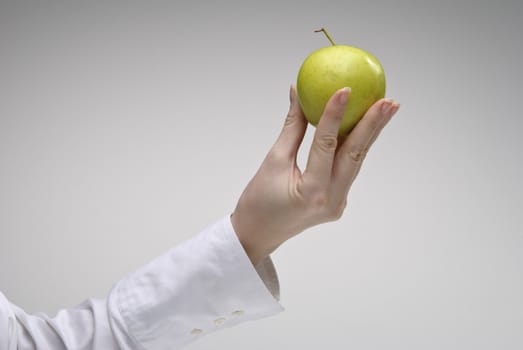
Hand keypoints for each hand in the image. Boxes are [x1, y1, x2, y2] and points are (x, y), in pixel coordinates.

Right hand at [231, 85, 399, 264]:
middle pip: (356, 155)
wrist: (258, 234)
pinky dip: (355, 145)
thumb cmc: (257, 201)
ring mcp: (338, 202)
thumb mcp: (273, 160)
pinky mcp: (338, 199)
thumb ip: (292, 127)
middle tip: (388, 100)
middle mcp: (332, 199)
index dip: (334, 114)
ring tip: (387, 108)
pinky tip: (364, 126)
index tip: (344, 89)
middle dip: (373, 125)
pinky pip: (347, 167)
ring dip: (370, 133)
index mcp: (312, 192)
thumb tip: (299, 94)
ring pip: (356, 160)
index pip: (327, 145)